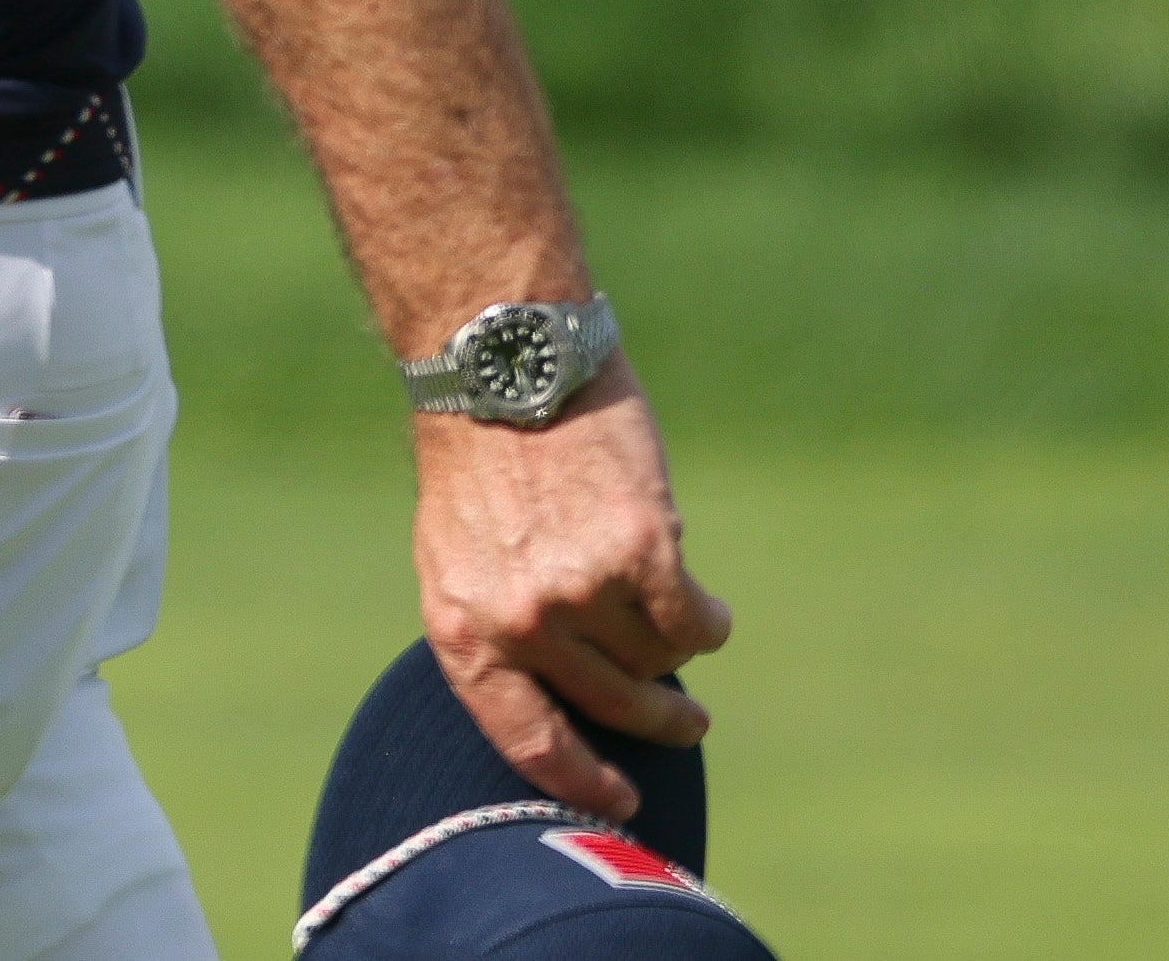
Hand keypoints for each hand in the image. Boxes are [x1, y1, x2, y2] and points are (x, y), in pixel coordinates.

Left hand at [409, 380, 733, 820]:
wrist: (500, 366)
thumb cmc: (481, 461)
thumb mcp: (460, 558)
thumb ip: (502, 627)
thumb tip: (567, 695)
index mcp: (462, 627)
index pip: (525, 740)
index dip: (580, 781)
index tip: (621, 802)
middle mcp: (519, 621)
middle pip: (613, 705)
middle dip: (657, 719)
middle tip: (686, 722)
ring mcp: (580, 590)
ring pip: (660, 659)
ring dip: (670, 638)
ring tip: (659, 598)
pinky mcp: (642, 553)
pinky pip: (696, 623)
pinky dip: (708, 617)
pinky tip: (702, 598)